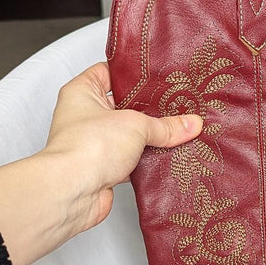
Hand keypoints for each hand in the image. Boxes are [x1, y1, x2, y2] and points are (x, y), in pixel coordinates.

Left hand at [0, 62, 202, 264]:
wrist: (74, 192)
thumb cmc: (89, 147)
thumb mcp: (136, 126)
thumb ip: (165, 125)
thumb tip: (191, 123)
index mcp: (82, 92)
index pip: (108, 73)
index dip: (132, 73)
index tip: (157, 75)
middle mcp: (85, 116)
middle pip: (124, 106)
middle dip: (149, 108)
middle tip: (175, 103)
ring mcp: (95, 143)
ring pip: (130, 135)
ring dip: (150, 137)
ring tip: (178, 129)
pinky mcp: (104, 167)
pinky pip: (132, 159)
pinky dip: (147, 160)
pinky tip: (168, 156)